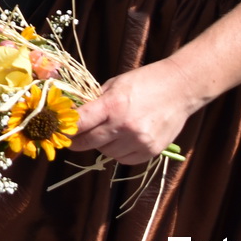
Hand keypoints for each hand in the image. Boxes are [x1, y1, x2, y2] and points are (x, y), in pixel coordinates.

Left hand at [68, 59, 201, 165]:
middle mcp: (124, 126)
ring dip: (101, 145)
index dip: (66, 129)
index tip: (59, 131)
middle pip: (89, 142)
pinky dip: (119, 152)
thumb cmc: (146, 81)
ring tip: (108, 132)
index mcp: (112, 105)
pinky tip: (122, 140)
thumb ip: (96, 102)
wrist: (181, 88)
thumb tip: (77, 115)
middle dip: (78, 141)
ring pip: (106, 153)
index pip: (80, 123)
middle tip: (73, 139)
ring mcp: (138, 141)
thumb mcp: (116, 84)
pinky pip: (124, 159)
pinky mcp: (150, 151)